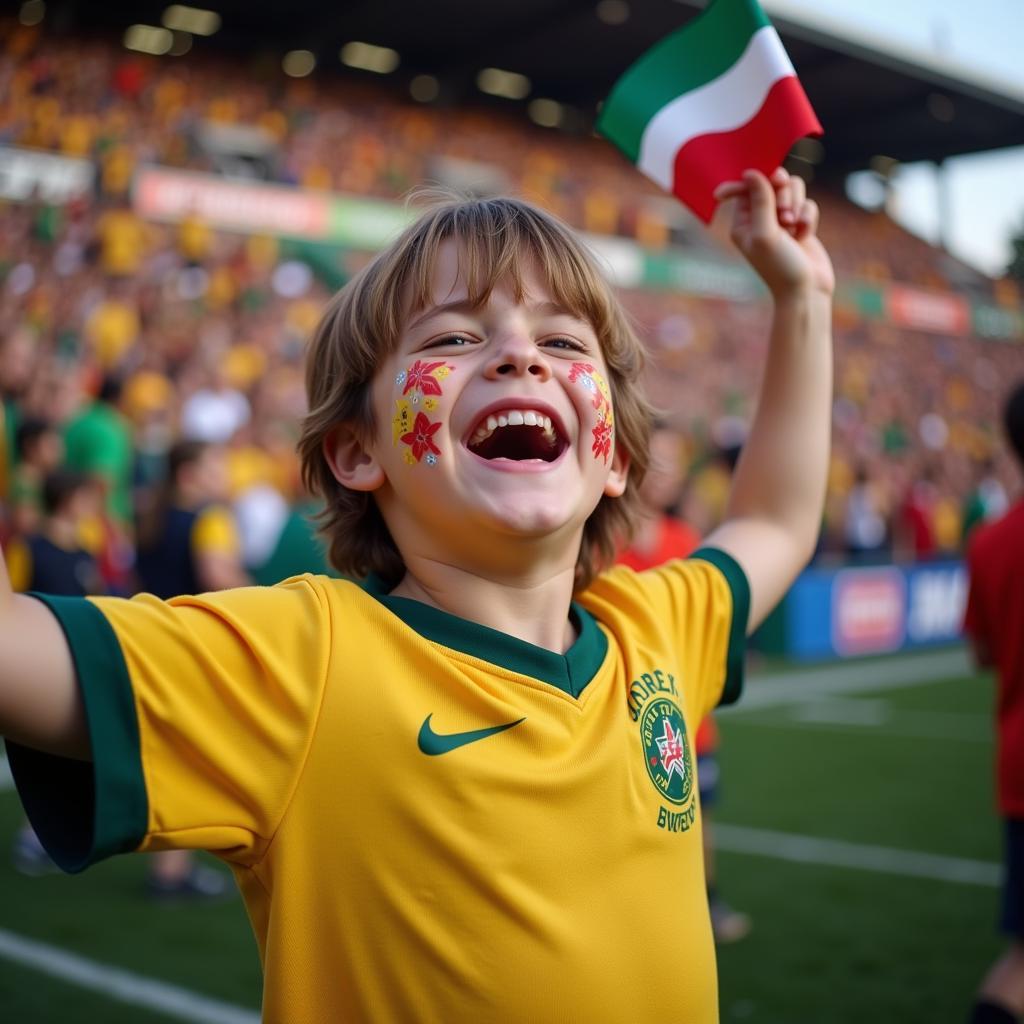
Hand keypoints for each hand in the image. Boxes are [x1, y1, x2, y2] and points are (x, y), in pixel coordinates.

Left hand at [713, 168, 834, 299]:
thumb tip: (751, 172)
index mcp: (742, 223)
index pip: (743, 188)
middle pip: (772, 182)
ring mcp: (781, 220)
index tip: (762, 176)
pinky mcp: (800, 223)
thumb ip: (760, 200)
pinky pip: (807, 203)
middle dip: (781, 194)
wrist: (806, 290)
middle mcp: (759, 219)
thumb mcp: (765, 232)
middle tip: (784, 215)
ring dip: (796, 204)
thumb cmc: (780, 266)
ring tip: (794, 227)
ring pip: (792, 189)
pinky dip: (808, 217)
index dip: (753, 178)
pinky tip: (805, 236)